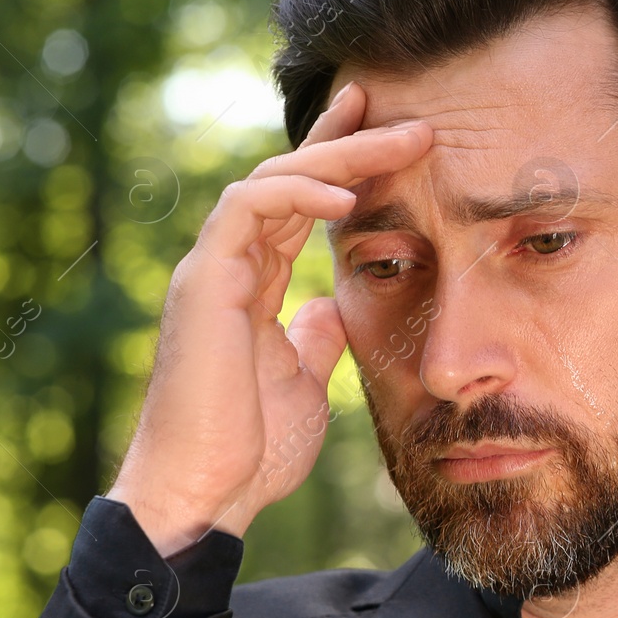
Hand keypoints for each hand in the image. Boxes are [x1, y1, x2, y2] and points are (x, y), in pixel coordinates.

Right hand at [106, 83, 432, 555]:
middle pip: (291, 180)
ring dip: (339, 156)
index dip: (343, 164)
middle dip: (351, 143)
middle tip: (415, 121)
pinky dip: (300, 195)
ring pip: (272, 180)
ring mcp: (212, 270)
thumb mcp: (306, 381)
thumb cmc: (253, 449)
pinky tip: (347, 197)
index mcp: (253, 285)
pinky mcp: (203, 282)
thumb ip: (316, 336)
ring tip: (400, 142)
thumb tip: (333, 306)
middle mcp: (228, 266)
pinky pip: (248, 209)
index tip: (395, 132)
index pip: (299, 205)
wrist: (210, 496)